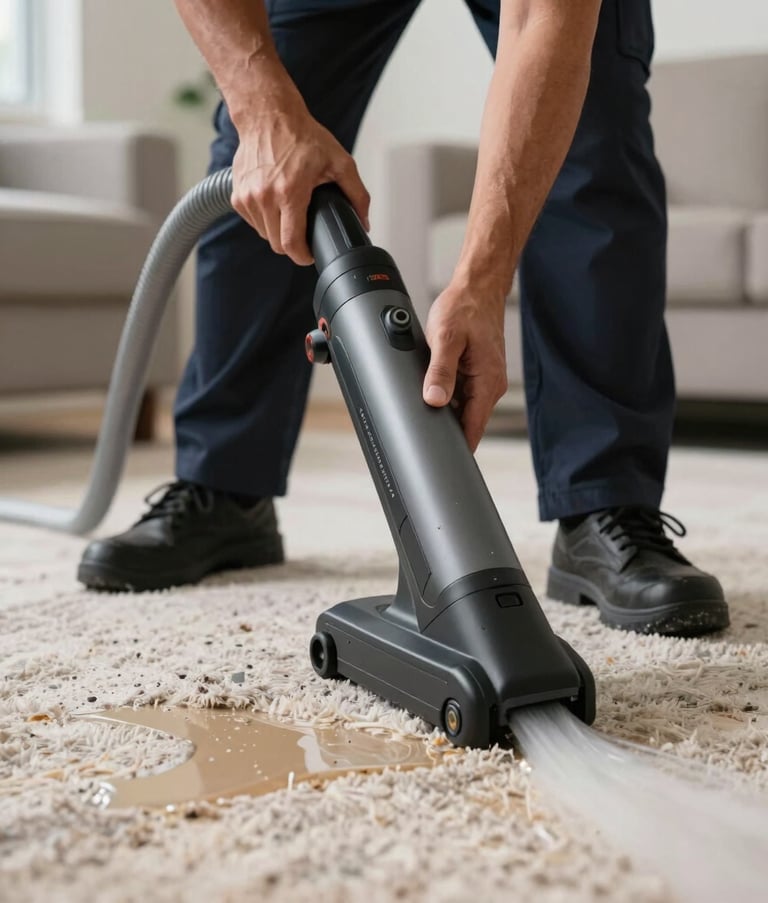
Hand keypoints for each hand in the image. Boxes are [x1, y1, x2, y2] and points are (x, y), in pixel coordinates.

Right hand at [230, 86, 369, 265]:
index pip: (291, 244)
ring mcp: (247, 196)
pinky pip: (253, 222)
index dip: (303, 256)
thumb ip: (357, 194)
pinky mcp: (237, 194)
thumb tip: (363, 221)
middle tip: (304, 232)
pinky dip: (265, 219)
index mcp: (289, 192)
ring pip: (264, 234)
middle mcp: (264, 196)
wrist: (268, 115)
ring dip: (278, 231)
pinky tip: (275, 204)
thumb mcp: (339, 162)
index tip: (310, 254)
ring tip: (290, 212)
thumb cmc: (301, 136)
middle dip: (293, 244)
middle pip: (277, 244)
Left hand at [422, 282, 507, 450]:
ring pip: (462, 410)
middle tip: (422, 436)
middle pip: (467, 423)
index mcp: (487, 383)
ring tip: (425, 406)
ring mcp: (483, 381)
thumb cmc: (465, 308)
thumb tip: (434, 400)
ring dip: (445, 412)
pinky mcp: (475, 374)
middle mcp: (489, 386)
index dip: (458, 449)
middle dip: (447, 432)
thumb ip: (440, 371)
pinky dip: (447, 396)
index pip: (474, 429)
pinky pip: (460, 395)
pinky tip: (433, 389)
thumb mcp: (446, 338)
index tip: (442, 461)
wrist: (477, 288)